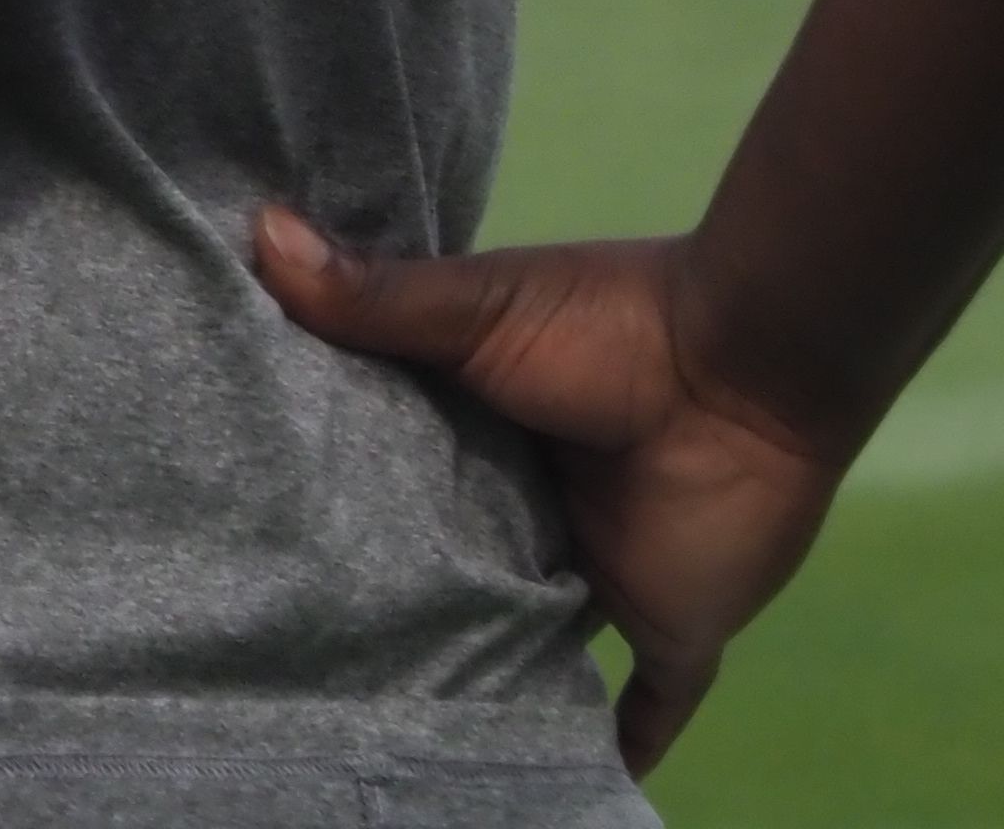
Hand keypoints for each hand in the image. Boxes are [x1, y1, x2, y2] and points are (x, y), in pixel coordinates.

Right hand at [253, 211, 845, 775]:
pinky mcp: (669, 628)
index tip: (271, 525)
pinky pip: (642, 711)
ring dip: (489, 673)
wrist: (746, 371)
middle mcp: (540, 503)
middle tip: (314, 640)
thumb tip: (257, 230)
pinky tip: (554, 786)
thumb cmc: (609, 327)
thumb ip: (376, 296)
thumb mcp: (477, 307)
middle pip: (460, 563)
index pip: (405, 471)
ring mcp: (604, 570)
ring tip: (398, 724)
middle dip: (407, 598)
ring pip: (532, 642)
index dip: (349, 495)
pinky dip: (613, 750)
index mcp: (490, 423)